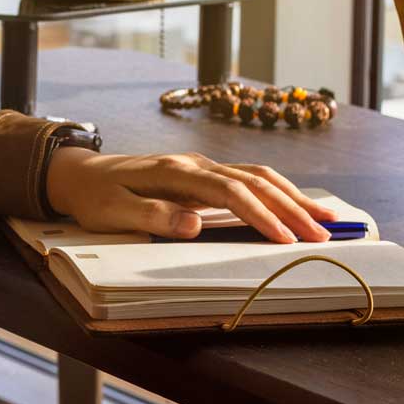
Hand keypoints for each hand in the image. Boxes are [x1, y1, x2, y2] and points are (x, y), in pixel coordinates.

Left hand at [43, 148, 338, 242]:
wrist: (77, 173)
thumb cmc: (94, 196)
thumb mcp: (113, 211)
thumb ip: (153, 216)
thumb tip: (196, 224)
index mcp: (176, 173)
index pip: (231, 192)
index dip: (262, 215)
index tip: (287, 239)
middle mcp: (194, 164)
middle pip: (255, 180)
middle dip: (292, 207)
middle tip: (325, 234)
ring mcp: (199, 167)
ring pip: (257, 175)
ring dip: (292, 196)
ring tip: (326, 218)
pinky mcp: (201, 174)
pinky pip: (247, 178)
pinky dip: (276, 191)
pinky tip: (293, 204)